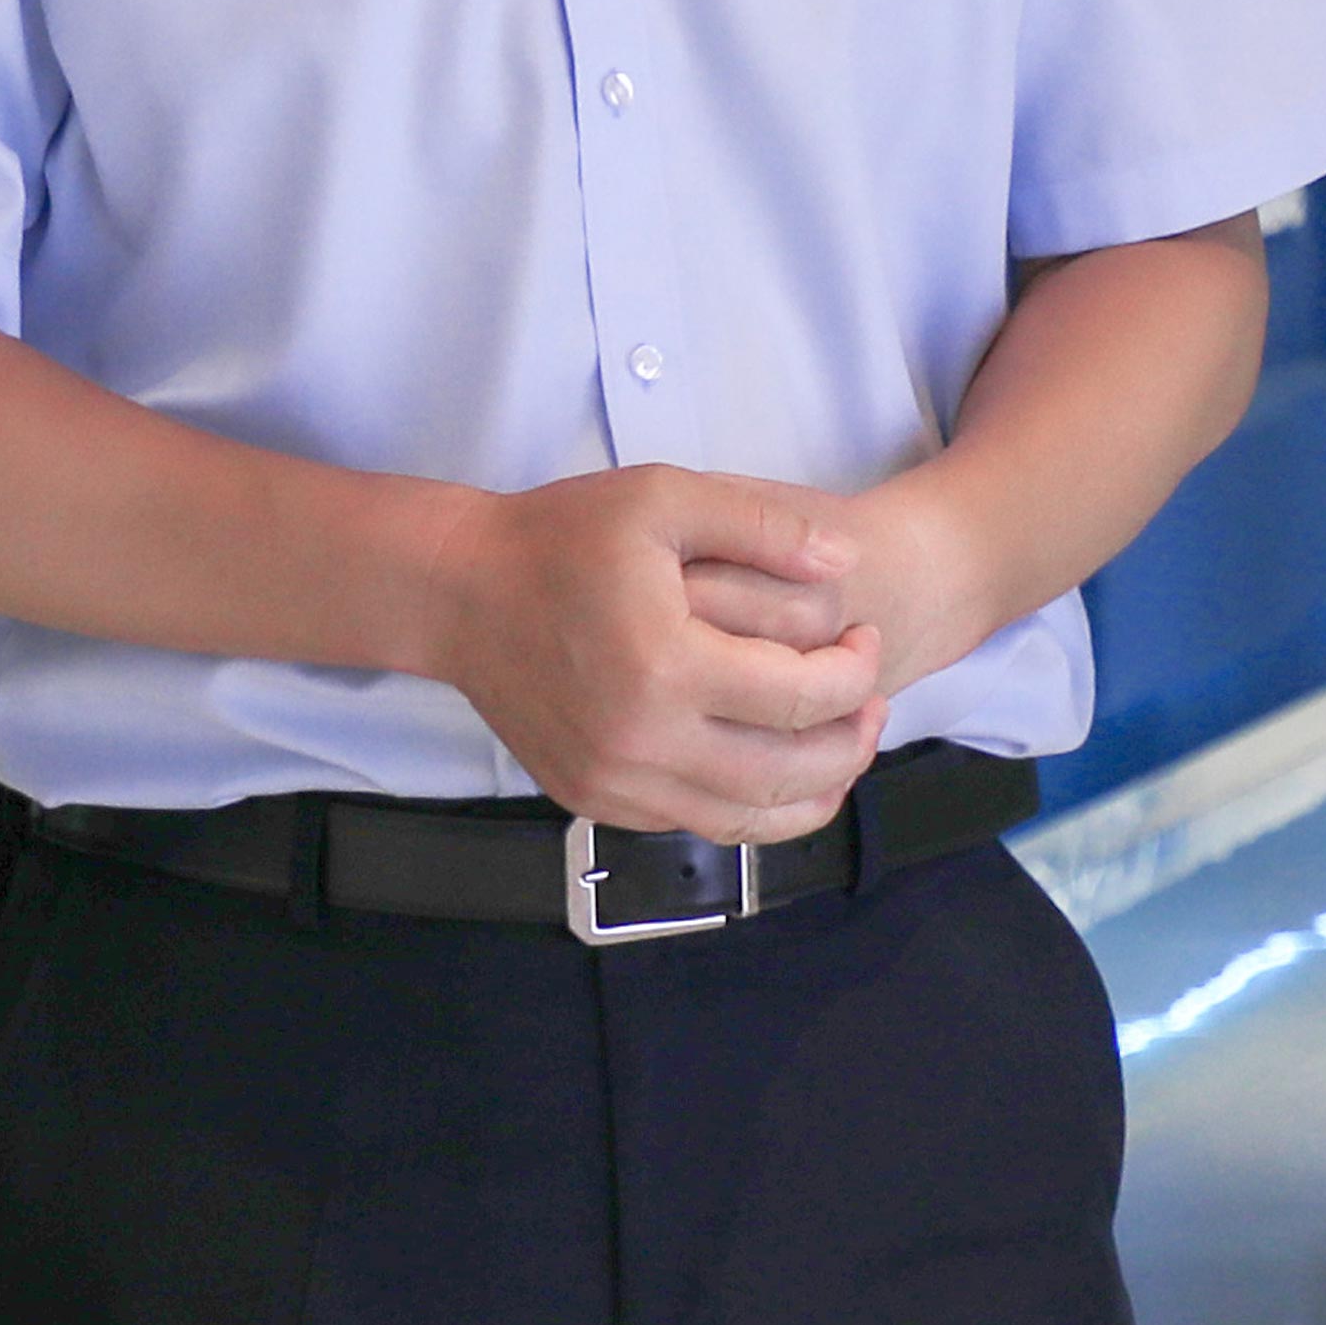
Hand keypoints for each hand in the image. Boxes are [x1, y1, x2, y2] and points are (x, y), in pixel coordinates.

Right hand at [422, 464, 886, 844]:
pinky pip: (699, 827)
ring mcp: (615, 779)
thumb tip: (846, 558)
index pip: (806, 697)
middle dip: (854, 738)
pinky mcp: (595, 799)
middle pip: (793, 772)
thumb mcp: (662, 497)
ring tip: (839, 744)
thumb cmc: (557, 537)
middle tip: (870, 700)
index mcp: (666, 664)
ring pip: (752, 819)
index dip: (858, 671)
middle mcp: (641, 739)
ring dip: (817, 789)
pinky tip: (773, 771)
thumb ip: (763, 525)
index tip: (863, 640)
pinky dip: (754, 811)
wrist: (455, 592)